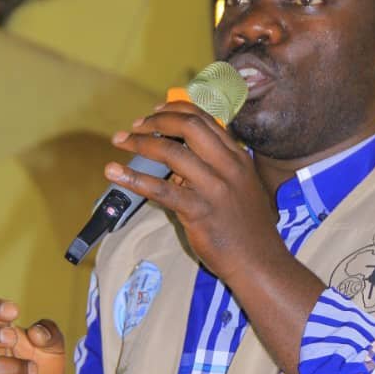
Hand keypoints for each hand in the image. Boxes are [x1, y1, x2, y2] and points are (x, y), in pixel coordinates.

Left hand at [105, 101, 285, 286]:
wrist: (260, 263)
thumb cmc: (249, 230)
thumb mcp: (242, 187)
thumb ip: (216, 168)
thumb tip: (178, 157)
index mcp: (238, 158)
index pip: (205, 119)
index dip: (176, 110)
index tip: (156, 111)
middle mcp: (228, 166)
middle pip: (188, 126)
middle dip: (156, 120)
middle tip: (135, 127)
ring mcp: (214, 188)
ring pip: (172, 152)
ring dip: (140, 143)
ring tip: (121, 143)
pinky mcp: (199, 211)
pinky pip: (161, 190)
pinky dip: (134, 178)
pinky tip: (114, 173)